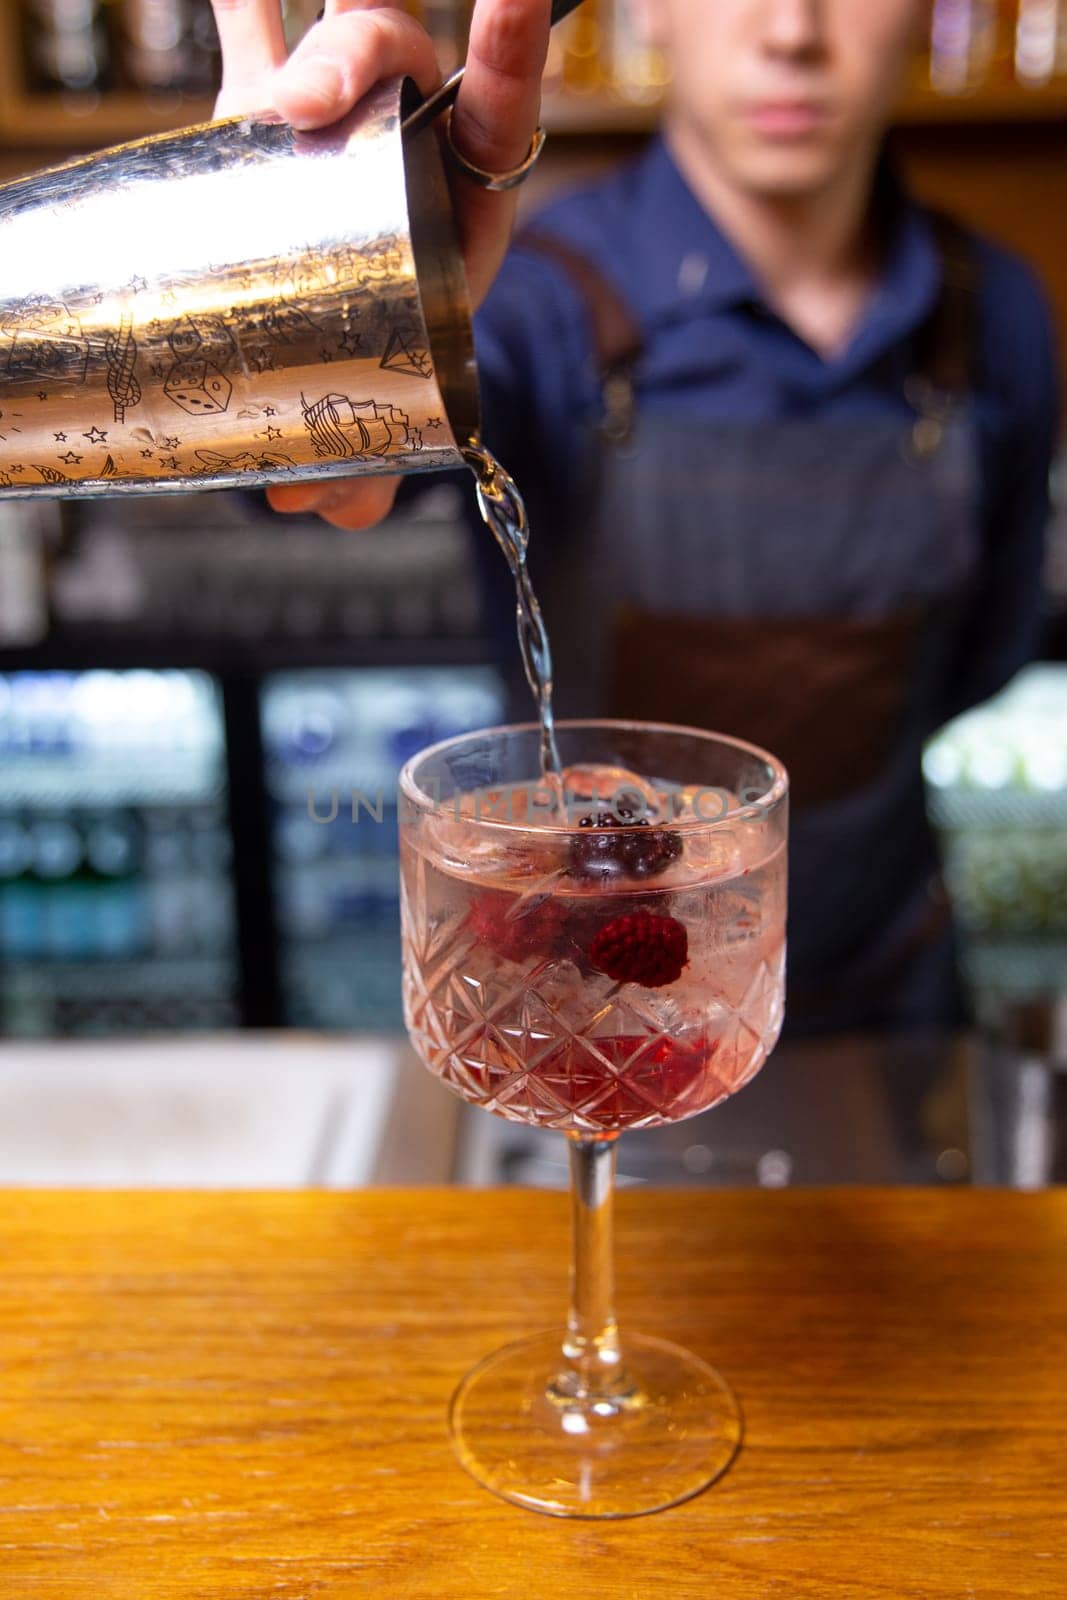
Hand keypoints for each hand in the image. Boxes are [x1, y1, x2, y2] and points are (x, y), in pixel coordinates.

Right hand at [209, 0, 550, 528]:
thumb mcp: (396, 402)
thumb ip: (377, 462)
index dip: (510, 51)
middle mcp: (408, 128)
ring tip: (276, 94)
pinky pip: (252, 30)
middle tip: (306, 101)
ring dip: (302, 47)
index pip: (498, 108)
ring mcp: (341, 109)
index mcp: (467, 187)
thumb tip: (335, 511)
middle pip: (395, 53)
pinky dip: (239, 5)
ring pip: (328, 36)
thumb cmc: (391, 347)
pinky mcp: (272, 103)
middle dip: (355, 56)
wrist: (342, 314)